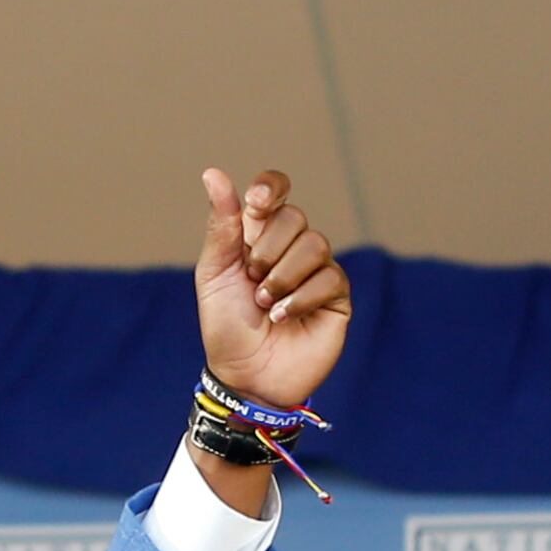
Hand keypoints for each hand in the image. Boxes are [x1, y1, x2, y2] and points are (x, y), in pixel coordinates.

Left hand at [195, 166, 349, 412]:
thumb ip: (220, 226)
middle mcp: (290, 248)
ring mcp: (317, 269)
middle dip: (267, 252)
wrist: (244, 377)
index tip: (257, 202)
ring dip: (282, 278)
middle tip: (252, 283)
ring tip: (265, 307)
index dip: (270, 189)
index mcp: (258, 237)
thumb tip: (213, 173)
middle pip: (294, 218)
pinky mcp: (337, 295)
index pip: (274, 191)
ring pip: (315, 244)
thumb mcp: (214, 275)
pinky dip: (300, 298)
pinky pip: (329, 277)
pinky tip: (283, 318)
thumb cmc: (226, 328)